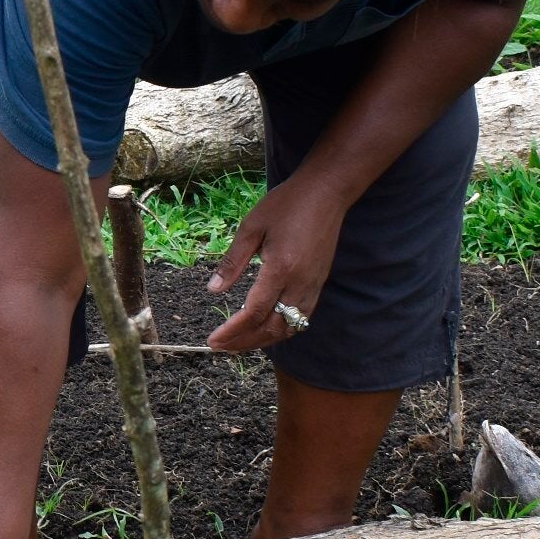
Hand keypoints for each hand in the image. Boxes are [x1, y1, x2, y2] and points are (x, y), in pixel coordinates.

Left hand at [206, 176, 346, 351]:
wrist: (327, 192)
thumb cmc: (287, 204)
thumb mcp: (251, 227)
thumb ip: (233, 262)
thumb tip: (213, 290)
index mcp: (281, 268)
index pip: (255, 312)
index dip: (232, 331)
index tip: (213, 340)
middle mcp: (300, 283)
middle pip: (272, 328)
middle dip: (244, 342)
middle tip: (220, 346)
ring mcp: (313, 286)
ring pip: (289, 328)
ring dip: (263, 340)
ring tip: (238, 342)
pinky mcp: (318, 284)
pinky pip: (301, 318)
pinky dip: (281, 329)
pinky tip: (264, 327)